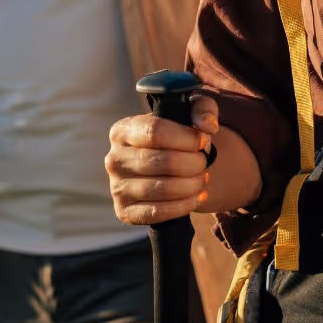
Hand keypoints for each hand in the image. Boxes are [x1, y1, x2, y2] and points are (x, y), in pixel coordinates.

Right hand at [105, 94, 217, 224]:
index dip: (185, 138)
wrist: (163, 169)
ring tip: (202, 179)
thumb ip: (202, 110)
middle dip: (193, 163)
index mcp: (122, 130)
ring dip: (191, 185)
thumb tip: (208, 126)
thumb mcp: (188, 113)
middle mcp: (114, 158)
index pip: (154, 131)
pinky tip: (196, 197)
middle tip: (204, 163)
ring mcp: (117, 187)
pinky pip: (157, 212)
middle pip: (162, 161)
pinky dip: (183, 206)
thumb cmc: (176, 137)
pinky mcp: (124, 211)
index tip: (202, 141)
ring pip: (162, 189)